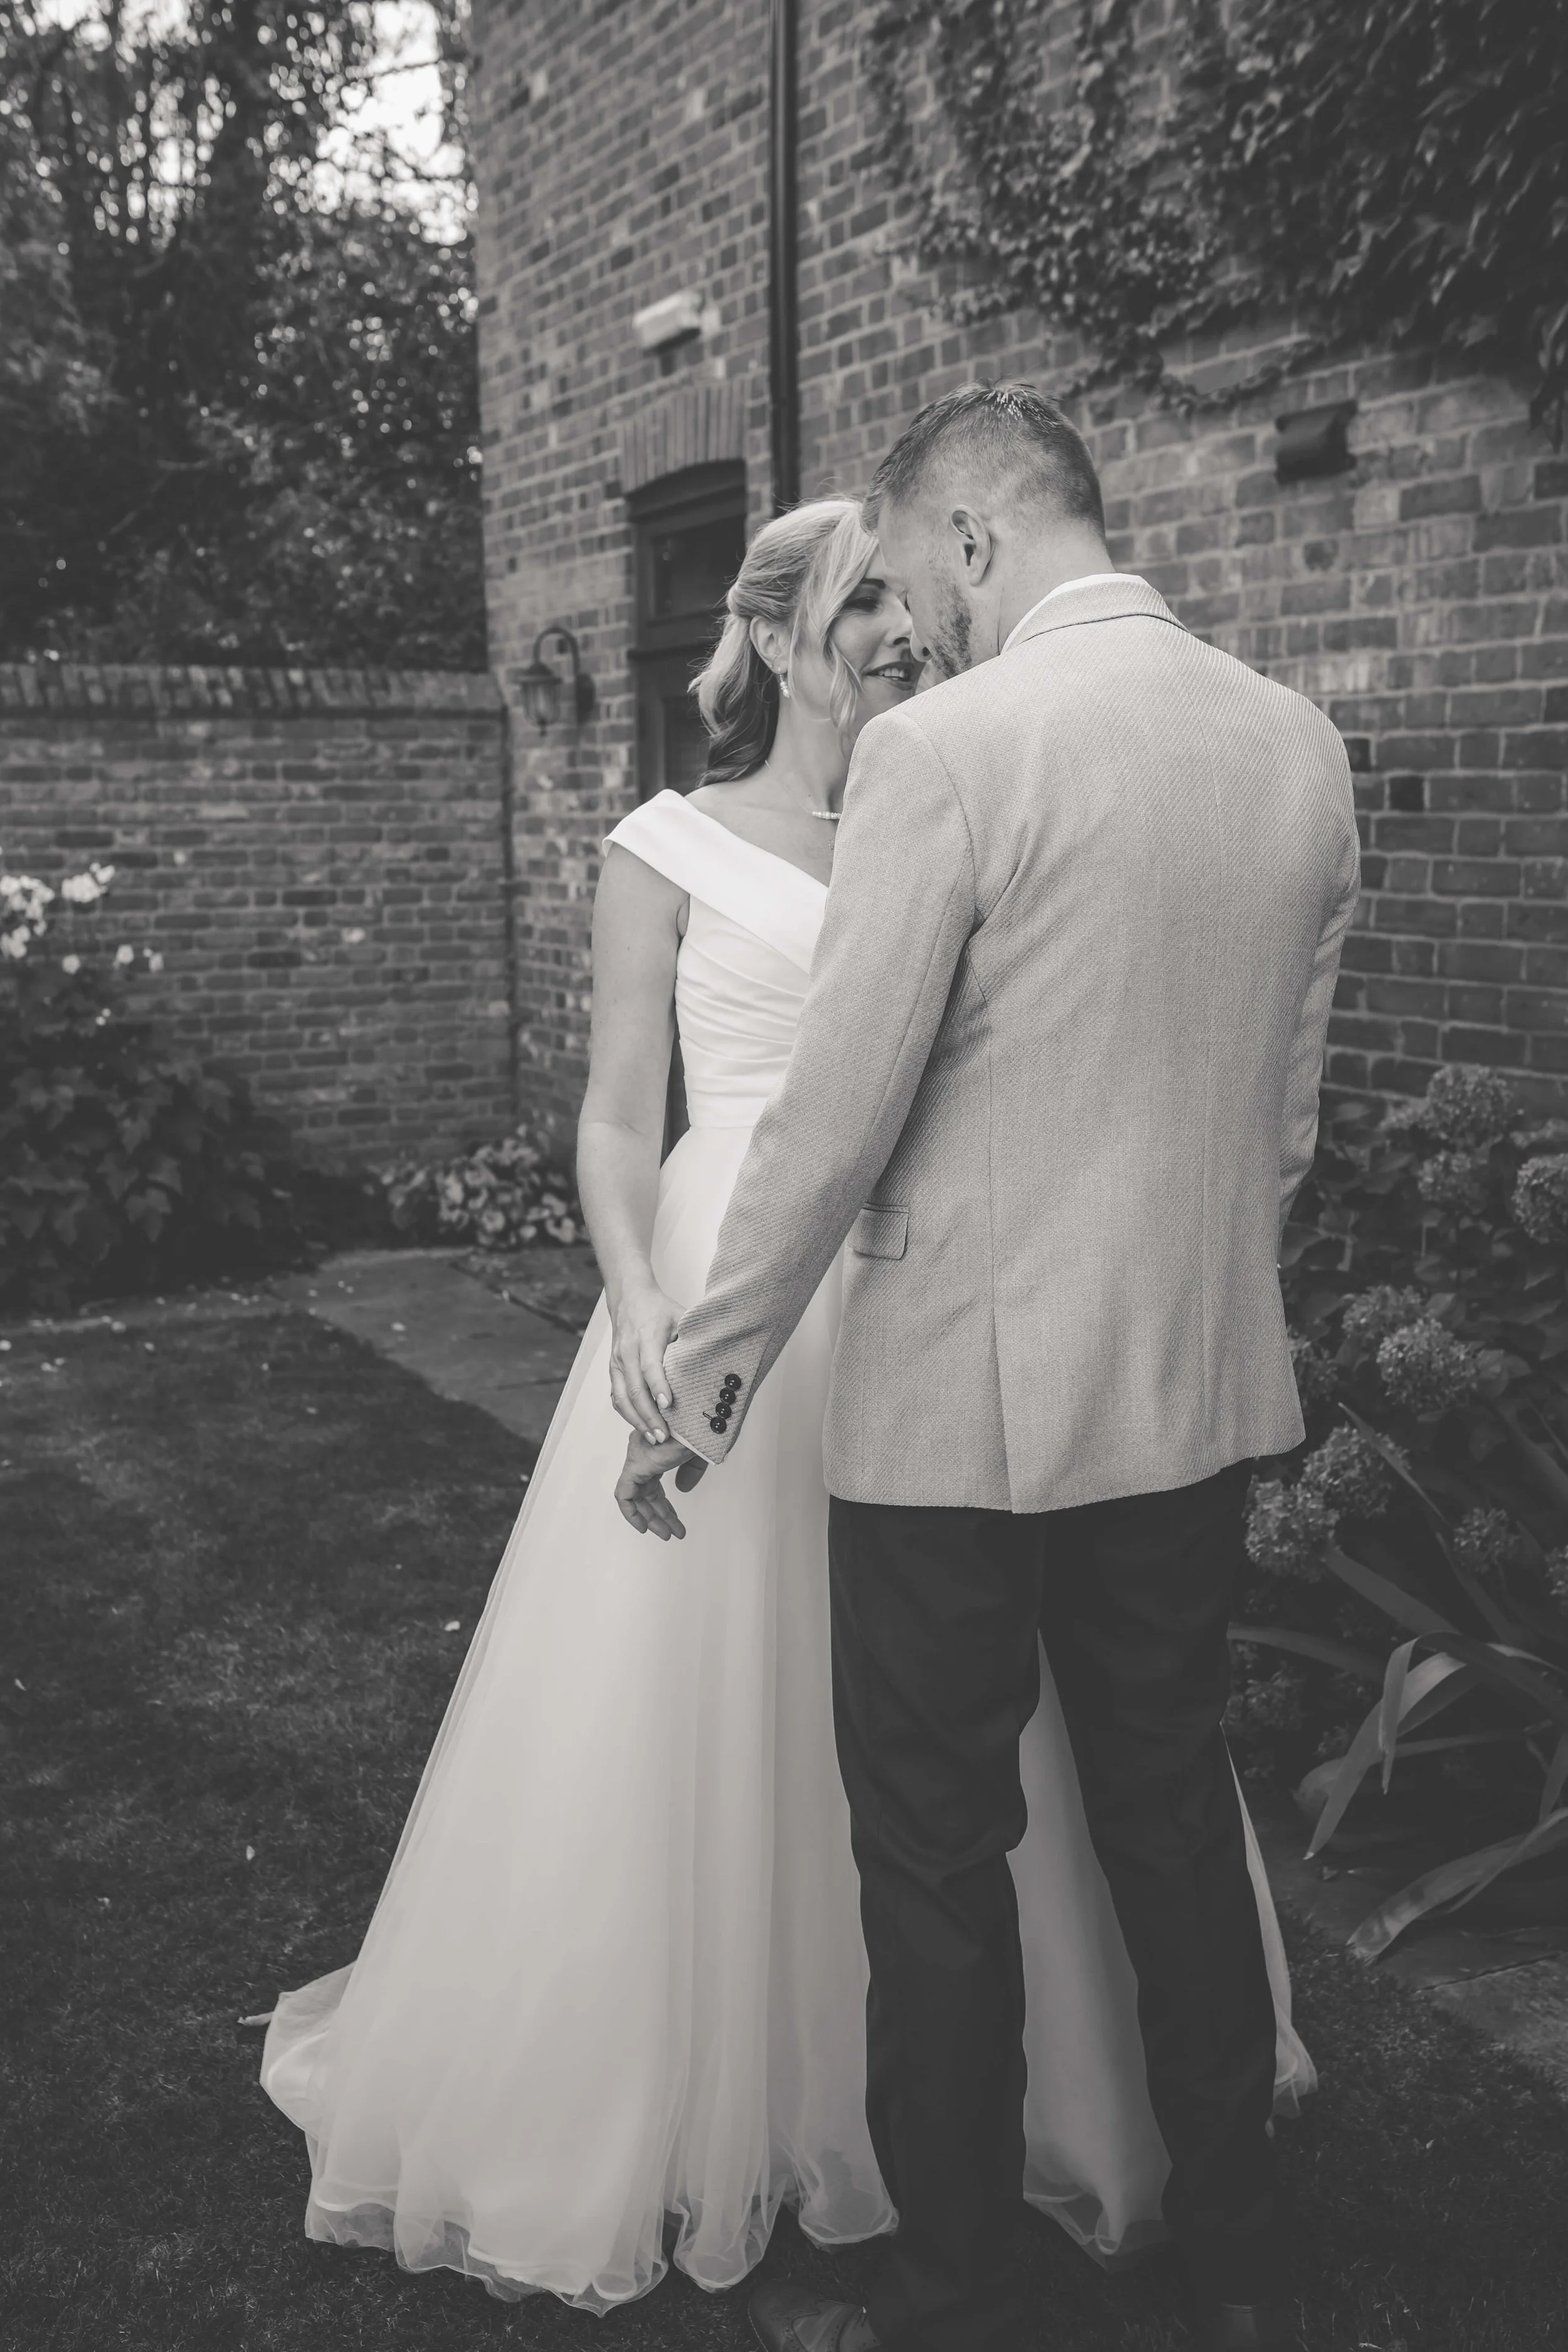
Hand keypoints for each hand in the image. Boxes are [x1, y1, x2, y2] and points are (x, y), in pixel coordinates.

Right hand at [607, 1282, 680, 1442]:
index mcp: (646, 1337)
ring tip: (653, 1437)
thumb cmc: (659, 1309)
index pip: (650, 1366)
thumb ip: (692, 1338)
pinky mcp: (612, 1368)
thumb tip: (716, 1361)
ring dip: (637, 1420)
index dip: (659, 1387)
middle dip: (649, 1415)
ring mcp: (617, 1361)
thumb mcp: (680, 1317)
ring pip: (622, 1397)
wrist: (629, 1298)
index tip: (669, 1406)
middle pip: (635, 1389)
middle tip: (664, 1436)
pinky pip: (616, 1395)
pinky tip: (641, 1425)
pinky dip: (627, 1414)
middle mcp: (628, 1351)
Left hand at [615, 1431, 707, 1539]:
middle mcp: (644, 1451)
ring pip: (637, 1496)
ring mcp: (639, 1457)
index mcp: (656, 1446)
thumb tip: (681, 1489)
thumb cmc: (705, 1425)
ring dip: (652, 1518)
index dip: (662, 1504)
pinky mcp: (637, 1464)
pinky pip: (624, 1495)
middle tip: (673, 1532)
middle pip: (646, 1492)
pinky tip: (644, 1527)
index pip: (653, 1483)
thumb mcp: (697, 1454)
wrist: (706, 1414)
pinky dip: (632, 1513)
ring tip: (669, 1534)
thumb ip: (689, 1472)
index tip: (672, 1520)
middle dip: (660, 1515)